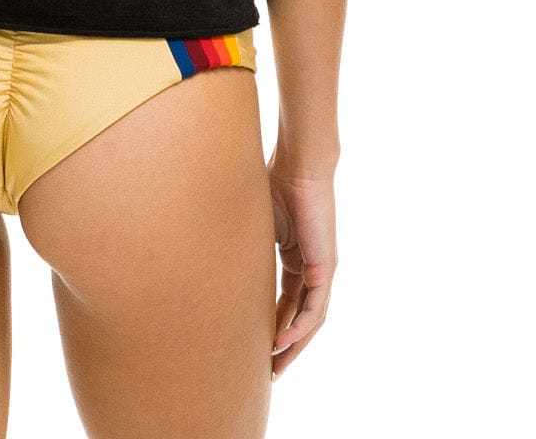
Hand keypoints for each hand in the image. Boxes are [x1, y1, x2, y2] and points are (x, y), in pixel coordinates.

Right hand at [266, 150, 338, 378]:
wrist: (299, 165)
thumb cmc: (276, 182)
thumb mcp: (256, 223)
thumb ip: (244, 242)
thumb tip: (210, 248)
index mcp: (296, 258)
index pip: (286, 302)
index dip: (272, 326)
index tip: (257, 348)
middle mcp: (312, 268)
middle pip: (300, 318)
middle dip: (284, 346)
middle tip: (268, 371)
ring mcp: (321, 269)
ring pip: (310, 319)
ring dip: (293, 345)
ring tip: (275, 366)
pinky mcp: (325, 266)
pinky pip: (315, 308)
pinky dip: (299, 328)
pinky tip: (283, 342)